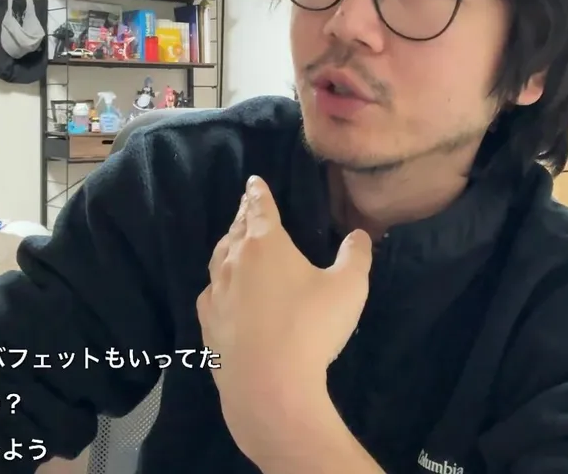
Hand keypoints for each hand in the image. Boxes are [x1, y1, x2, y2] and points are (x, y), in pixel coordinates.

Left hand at [197, 175, 372, 460]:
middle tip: (246, 207)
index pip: (259, 209)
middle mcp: (234, 263)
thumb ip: (355, 257)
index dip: (258, 193)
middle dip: (242, 216)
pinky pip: (210, 292)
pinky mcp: (207, 324)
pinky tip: (222, 290)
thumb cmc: (311, 329)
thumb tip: (360, 235)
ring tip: (233, 241)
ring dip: (227, 246)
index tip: (253, 182)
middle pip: (236, 231)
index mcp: (265, 245)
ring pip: (218, 260)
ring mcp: (215, 294)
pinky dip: (218, 282)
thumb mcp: (348, 288)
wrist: (267, 386)